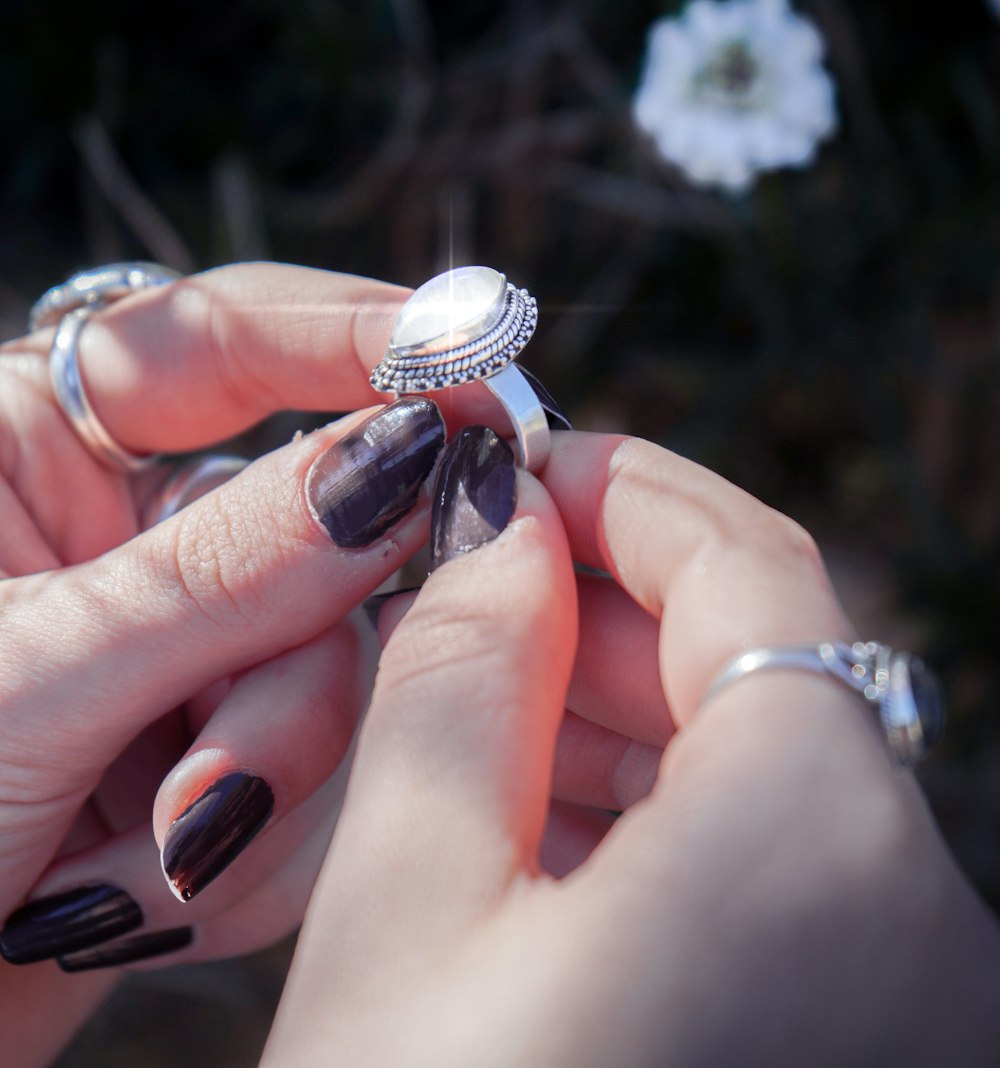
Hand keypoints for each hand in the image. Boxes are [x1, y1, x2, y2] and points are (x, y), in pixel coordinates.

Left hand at [0, 263, 445, 1064]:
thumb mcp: (27, 678)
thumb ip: (229, 572)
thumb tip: (408, 461)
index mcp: (32, 442)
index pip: (224, 335)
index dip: (356, 335)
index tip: (473, 363)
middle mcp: (119, 530)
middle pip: (315, 532)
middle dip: (284, 669)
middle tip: (218, 774)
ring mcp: (176, 648)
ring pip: (334, 664)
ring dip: (258, 781)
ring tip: (129, 872)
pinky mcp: (209, 759)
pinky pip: (320, 773)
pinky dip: (247, 854)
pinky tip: (116, 906)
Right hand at [264, 428, 999, 1066]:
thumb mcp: (411, 913)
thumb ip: (457, 682)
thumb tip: (492, 535)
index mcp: (824, 837)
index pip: (751, 568)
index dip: (627, 491)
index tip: (523, 461)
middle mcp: (923, 912)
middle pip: (772, 669)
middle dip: (615, 603)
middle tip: (476, 578)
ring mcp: (918, 1001)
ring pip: (776, 777)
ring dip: (634, 713)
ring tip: (484, 695)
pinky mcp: (877, 1056)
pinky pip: (783, 883)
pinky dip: (670, 827)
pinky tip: (549, 821)